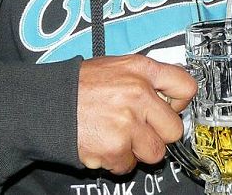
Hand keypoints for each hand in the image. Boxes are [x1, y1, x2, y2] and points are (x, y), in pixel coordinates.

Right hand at [77, 54, 196, 174]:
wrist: (45, 104)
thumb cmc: (78, 87)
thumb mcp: (115, 67)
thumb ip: (144, 79)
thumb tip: (168, 95)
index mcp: (141, 69)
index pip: (186, 87)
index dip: (180, 103)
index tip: (170, 109)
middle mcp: (138, 93)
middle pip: (174, 129)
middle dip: (158, 135)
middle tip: (139, 130)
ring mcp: (127, 121)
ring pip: (155, 153)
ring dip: (137, 150)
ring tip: (118, 136)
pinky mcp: (115, 146)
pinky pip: (129, 165)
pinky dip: (116, 160)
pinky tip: (103, 144)